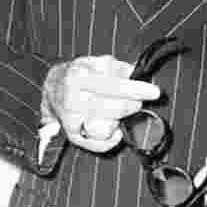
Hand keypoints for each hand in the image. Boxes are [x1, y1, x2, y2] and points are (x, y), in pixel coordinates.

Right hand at [43, 55, 160, 152]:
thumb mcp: (97, 63)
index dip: (136, 89)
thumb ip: (119, 68)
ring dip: (118, 121)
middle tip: (137, 102)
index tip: (155, 92)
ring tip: (117, 112)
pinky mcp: (71, 133)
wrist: (51, 87)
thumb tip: (137, 72)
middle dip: (131, 105)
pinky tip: (113, 131)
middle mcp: (73, 98)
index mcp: (80, 76)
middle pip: (113, 108)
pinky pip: (98, 144)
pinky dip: (110, 140)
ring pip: (106, 128)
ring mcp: (71, 118)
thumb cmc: (81, 74)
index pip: (114, 85)